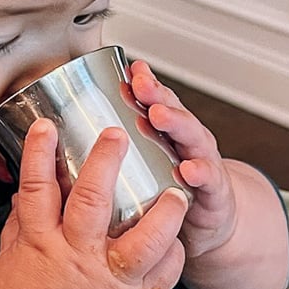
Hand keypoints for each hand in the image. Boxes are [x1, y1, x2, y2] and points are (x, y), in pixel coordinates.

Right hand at [0, 119, 188, 288]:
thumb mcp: (11, 256)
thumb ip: (21, 220)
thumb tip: (25, 188)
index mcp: (41, 242)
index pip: (37, 189)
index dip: (40, 154)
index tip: (47, 125)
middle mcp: (76, 256)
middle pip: (92, 203)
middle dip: (105, 164)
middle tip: (117, 133)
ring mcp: (107, 278)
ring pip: (141, 242)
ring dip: (162, 214)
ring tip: (176, 192)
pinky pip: (161, 276)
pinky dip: (173, 255)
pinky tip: (179, 237)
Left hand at [127, 60, 288, 288]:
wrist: (212, 220)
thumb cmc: (172, 189)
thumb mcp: (146, 165)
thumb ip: (117, 150)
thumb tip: (73, 138)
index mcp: (166, 132)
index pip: (156, 101)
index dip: (144, 82)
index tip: (130, 69)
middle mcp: (186, 140)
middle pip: (172, 111)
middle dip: (157, 95)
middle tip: (140, 86)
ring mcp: (203, 161)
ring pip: (191, 136)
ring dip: (175, 123)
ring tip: (158, 115)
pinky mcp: (214, 190)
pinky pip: (208, 178)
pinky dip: (199, 172)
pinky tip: (188, 169)